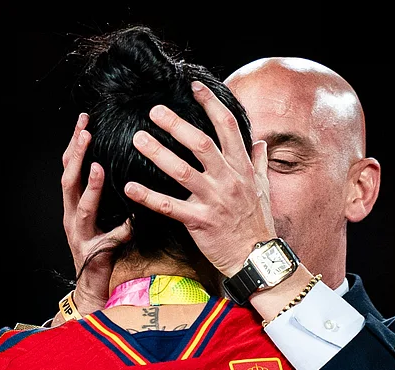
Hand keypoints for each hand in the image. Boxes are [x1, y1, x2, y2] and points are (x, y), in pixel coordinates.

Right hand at [59, 112, 131, 320]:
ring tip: (95, 166)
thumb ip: (108, 194)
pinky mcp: (94, 252)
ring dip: (89, 187)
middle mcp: (71, 216)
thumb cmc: (99, 247)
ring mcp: (80, 235)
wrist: (91, 285)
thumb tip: (124, 168)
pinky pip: (108, 240)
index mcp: (73, 204)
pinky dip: (119, 231)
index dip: (74, 144)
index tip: (84, 120)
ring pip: (81, 207)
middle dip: (75, 155)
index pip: (70, 167)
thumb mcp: (102, 214)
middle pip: (68, 180)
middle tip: (85, 131)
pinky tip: (129, 224)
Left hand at [122, 81, 274, 276]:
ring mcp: (214, 201)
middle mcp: (229, 180)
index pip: (228, 127)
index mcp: (242, 168)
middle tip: (154, 111)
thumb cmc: (257, 223)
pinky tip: (130, 187)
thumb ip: (258, 163)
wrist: (256, 258)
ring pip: (182, 171)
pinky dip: (149, 197)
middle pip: (201, 143)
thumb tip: (260, 142)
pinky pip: (170, 207)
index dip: (211, 104)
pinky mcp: (200, 222)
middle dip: (176, 124)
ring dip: (158, 153)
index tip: (195, 86)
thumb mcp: (263, 189)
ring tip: (137, 139)